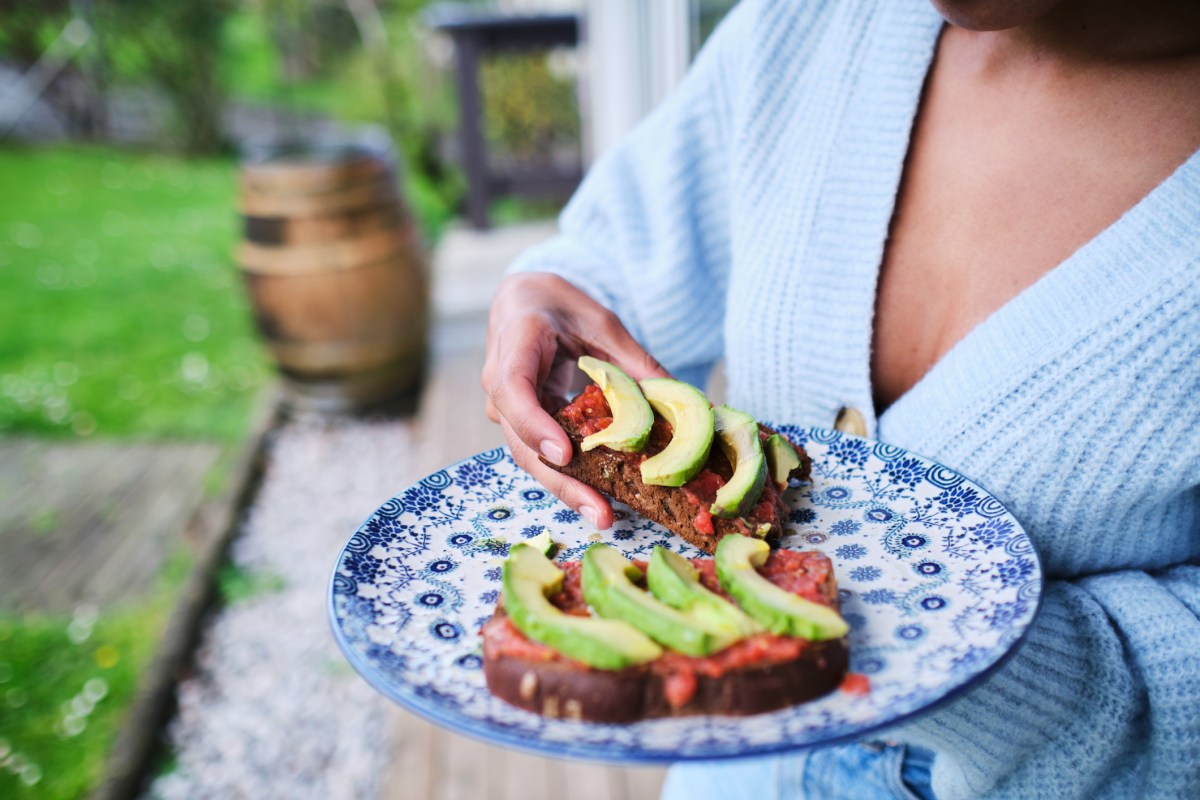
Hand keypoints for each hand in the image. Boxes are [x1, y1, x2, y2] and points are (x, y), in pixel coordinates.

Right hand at [482, 272, 669, 528]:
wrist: (523, 304)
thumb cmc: (559, 306)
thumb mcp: (600, 321)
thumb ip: (632, 360)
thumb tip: (679, 399)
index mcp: (514, 343)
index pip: (512, 389)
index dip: (534, 424)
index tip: (565, 454)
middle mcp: (500, 384)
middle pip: (522, 442)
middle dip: (561, 482)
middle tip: (601, 513)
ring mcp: (507, 410)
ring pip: (531, 457)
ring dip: (568, 489)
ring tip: (605, 516)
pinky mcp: (522, 426)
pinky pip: (543, 454)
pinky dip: (571, 476)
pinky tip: (602, 498)